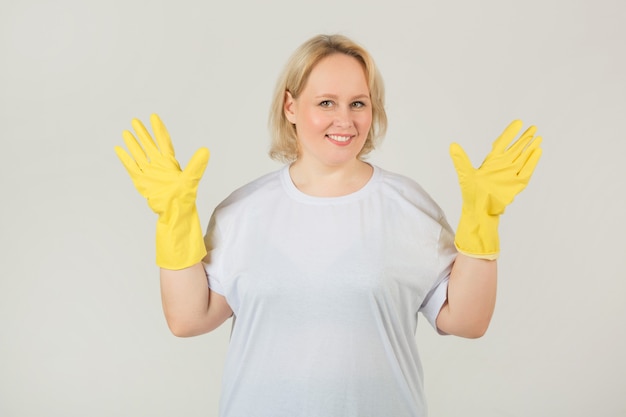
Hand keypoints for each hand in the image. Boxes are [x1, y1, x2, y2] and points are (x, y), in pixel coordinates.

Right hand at [115, 114, 209, 268]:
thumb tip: (206, 150)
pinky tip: (119, 149)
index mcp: (170, 163)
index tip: (153, 117)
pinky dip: (125, 158)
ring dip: (133, 144)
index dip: (158, 130)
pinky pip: (131, 166)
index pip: (163, 142)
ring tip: (126, 132)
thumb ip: (197, 164)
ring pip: (139, 154)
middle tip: (135, 120)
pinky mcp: (141, 181)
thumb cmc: (184, 198)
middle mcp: (158, 165)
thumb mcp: (191, 179)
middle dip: (143, 133)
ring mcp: (149, 172)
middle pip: (149, 145)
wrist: (174, 213)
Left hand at [449, 120, 541, 258]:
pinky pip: (527, 170)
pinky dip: (532, 161)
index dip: (510, 133)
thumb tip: (452, 145)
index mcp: (491, 161)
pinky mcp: (516, 184)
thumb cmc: (471, 193)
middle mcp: (503, 166)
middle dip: (524, 138)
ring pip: (523, 158)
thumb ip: (460, 160)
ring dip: (530, 148)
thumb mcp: (465, 174)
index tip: (518, 122)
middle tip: (533, 127)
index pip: (502, 143)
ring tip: (538, 137)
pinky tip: (538, 151)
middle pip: (516, 149)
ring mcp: (510, 174)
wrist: (479, 210)